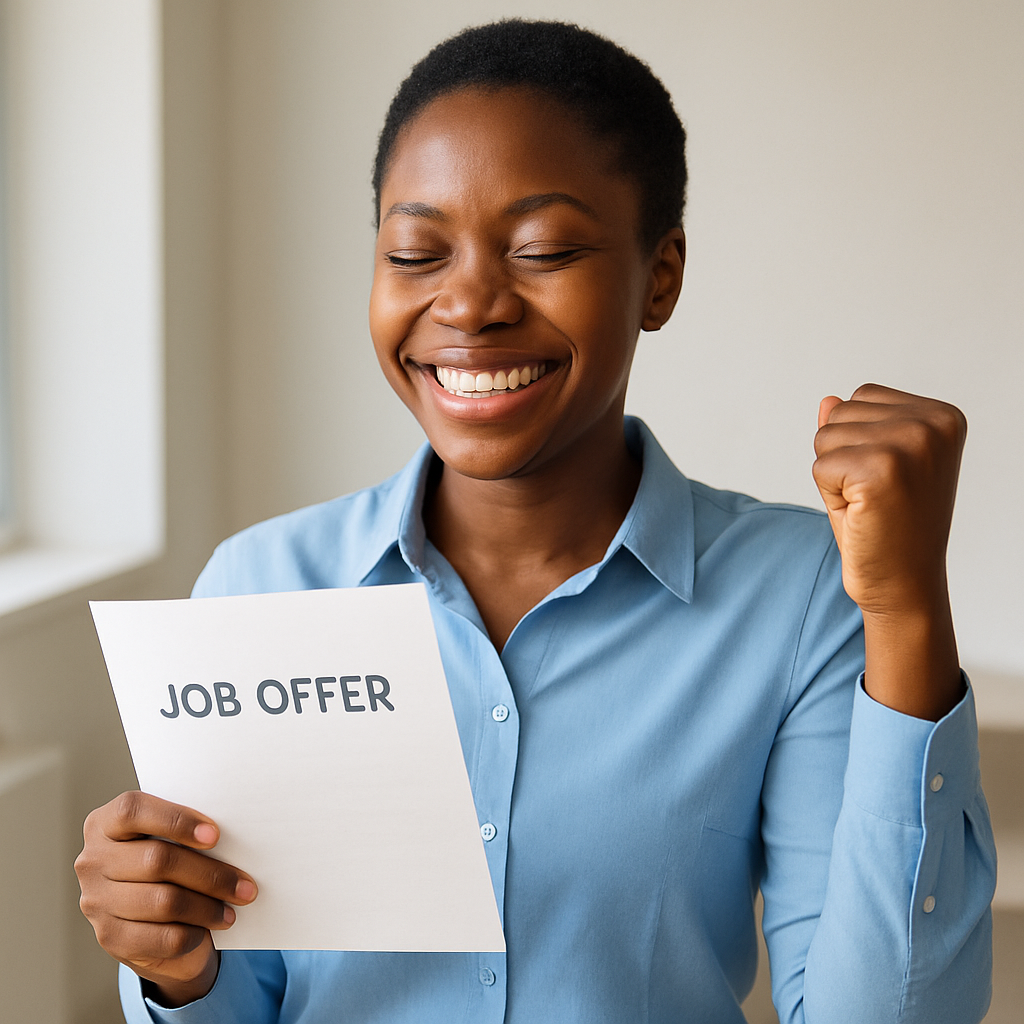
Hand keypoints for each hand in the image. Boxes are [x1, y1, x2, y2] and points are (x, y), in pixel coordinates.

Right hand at [75, 792, 257, 1006]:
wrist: (148, 915)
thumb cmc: (168, 860)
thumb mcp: (169, 837)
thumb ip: (186, 830)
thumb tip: (236, 834)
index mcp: (105, 823)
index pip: (133, 811)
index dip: (176, 821)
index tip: (215, 835)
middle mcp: (93, 860)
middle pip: (157, 860)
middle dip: (210, 874)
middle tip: (246, 885)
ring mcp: (96, 901)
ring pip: (163, 901)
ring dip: (207, 907)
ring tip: (232, 908)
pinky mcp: (109, 937)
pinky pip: (160, 937)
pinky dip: (191, 933)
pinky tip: (207, 928)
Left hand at [812, 383, 966, 718]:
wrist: (903, 585)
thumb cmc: (889, 529)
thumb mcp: (871, 466)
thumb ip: (854, 428)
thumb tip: (828, 400)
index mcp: (942, 416)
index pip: (861, 397)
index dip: (858, 442)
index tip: (888, 478)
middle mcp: (933, 424)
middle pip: (840, 413)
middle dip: (842, 457)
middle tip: (873, 497)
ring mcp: (911, 444)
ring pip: (825, 436)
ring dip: (834, 476)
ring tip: (868, 504)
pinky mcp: (882, 470)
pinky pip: (820, 466)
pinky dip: (828, 494)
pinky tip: (861, 515)